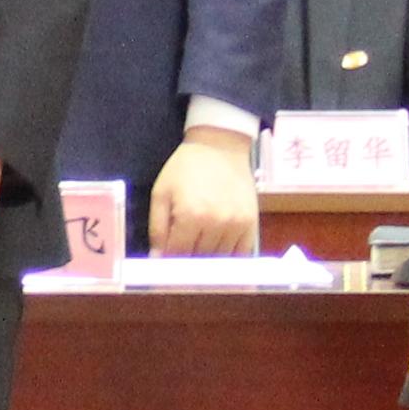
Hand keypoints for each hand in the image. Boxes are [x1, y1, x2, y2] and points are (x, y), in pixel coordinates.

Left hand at [149, 130, 258, 256]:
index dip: (169, 262)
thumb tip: (157, 259)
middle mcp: (215, 223)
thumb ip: (158, 228)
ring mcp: (236, 225)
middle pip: (198, 260)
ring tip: (199, 247)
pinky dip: (228, 258)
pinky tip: (218, 250)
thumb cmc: (186, 167)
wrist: (220, 146)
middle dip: (186, 261)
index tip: (165, 263)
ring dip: (207, 260)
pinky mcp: (251, 223)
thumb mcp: (161, 192)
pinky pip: (240, 254)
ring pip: (219, 260)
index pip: (177, 255)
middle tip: (181, 253)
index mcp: (190, 215)